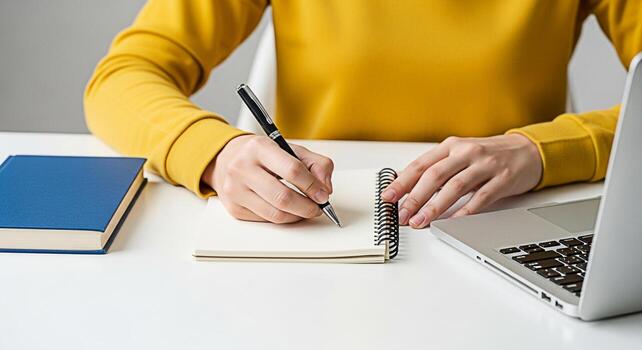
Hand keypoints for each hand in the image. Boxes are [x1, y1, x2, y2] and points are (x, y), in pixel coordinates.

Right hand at [201, 135, 333, 222]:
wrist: (227, 159)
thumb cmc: (261, 155)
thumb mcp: (290, 149)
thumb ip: (316, 164)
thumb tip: (325, 188)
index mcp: (259, 147)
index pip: (292, 170)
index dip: (312, 186)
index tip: (323, 195)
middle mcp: (242, 168)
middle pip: (283, 197)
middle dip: (307, 207)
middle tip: (317, 208)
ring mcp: (235, 190)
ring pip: (275, 214)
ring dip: (297, 216)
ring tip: (305, 210)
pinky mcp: (234, 208)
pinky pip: (266, 220)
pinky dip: (283, 219)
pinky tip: (288, 211)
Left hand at [382, 134, 541, 227]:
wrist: (527, 151)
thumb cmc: (487, 156)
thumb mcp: (459, 156)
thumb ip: (435, 169)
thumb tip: (404, 187)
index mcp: (451, 146)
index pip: (420, 165)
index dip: (402, 182)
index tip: (387, 197)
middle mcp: (466, 153)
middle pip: (434, 176)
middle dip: (414, 198)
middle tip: (402, 215)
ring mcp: (485, 165)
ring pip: (454, 187)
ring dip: (435, 207)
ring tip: (420, 222)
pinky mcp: (502, 179)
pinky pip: (481, 198)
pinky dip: (465, 212)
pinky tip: (452, 222)